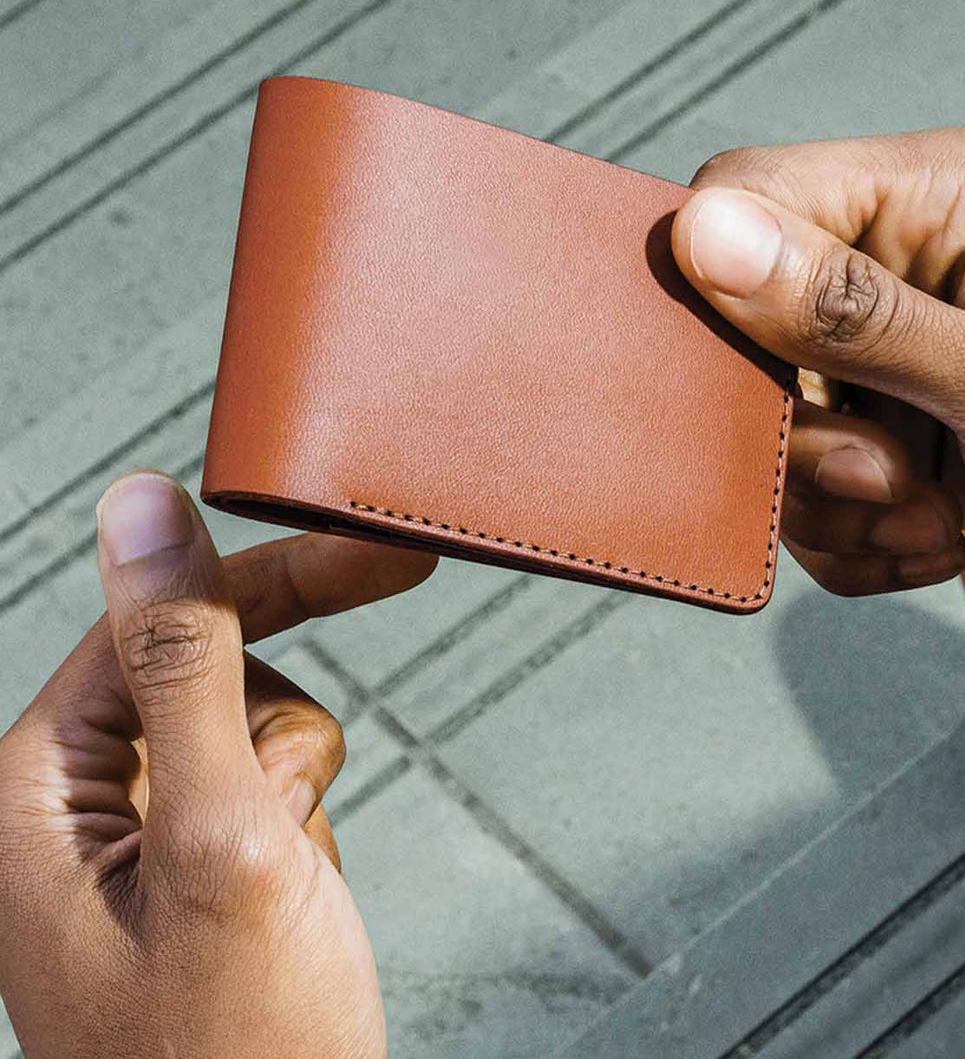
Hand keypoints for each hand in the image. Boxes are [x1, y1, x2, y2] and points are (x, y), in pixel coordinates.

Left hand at [0, 472, 436, 1058]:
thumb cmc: (240, 1051)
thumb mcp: (219, 836)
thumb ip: (181, 660)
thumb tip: (139, 504)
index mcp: (38, 788)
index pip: (160, 620)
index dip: (278, 580)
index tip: (382, 554)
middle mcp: (72, 802)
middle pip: (207, 667)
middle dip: (280, 713)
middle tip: (341, 714)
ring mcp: (132, 836)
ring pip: (247, 725)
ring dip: (293, 783)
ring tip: (288, 872)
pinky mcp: (184, 863)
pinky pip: (260, 785)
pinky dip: (299, 822)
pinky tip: (291, 891)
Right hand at [671, 129, 964, 649]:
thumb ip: (855, 314)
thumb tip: (708, 233)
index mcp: (952, 199)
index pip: (761, 193)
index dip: (724, 281)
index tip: (769, 383)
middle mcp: (911, 264)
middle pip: (747, 323)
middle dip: (799, 427)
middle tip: (884, 474)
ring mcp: (895, 354)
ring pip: (771, 420)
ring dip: (832, 495)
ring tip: (926, 514)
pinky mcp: (887, 429)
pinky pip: (805, 483)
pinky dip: (852, 530)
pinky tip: (930, 537)